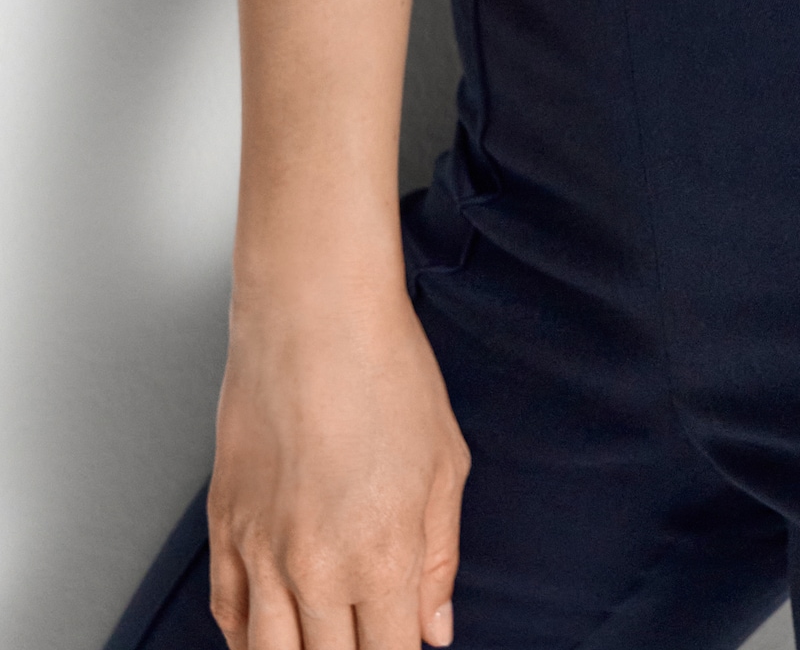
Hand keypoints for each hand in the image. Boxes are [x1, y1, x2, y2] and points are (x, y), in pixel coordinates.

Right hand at [208, 281, 468, 648]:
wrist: (314, 312)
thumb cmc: (388, 372)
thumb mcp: (445, 464)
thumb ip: (439, 559)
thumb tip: (435, 629)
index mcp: (381, 557)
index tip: (403, 644)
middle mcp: (316, 569)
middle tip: (367, 632)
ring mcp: (261, 552)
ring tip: (323, 637)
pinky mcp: (224, 527)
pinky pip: (227, 615)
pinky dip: (248, 637)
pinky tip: (271, 632)